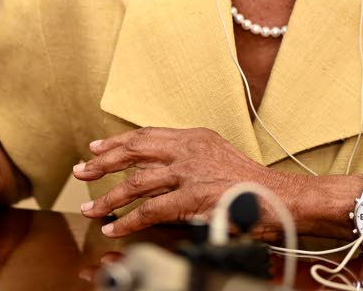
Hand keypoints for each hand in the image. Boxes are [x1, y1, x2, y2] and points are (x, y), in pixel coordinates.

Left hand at [73, 126, 287, 237]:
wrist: (280, 198)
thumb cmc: (251, 184)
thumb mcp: (218, 156)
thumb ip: (189, 158)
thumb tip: (158, 168)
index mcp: (194, 137)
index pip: (146, 134)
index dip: (117, 142)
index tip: (97, 148)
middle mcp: (189, 149)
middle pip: (134, 151)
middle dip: (103, 162)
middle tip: (82, 171)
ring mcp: (190, 173)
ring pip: (136, 182)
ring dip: (109, 196)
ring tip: (91, 208)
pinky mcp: (192, 198)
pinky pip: (151, 210)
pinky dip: (129, 220)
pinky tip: (115, 226)